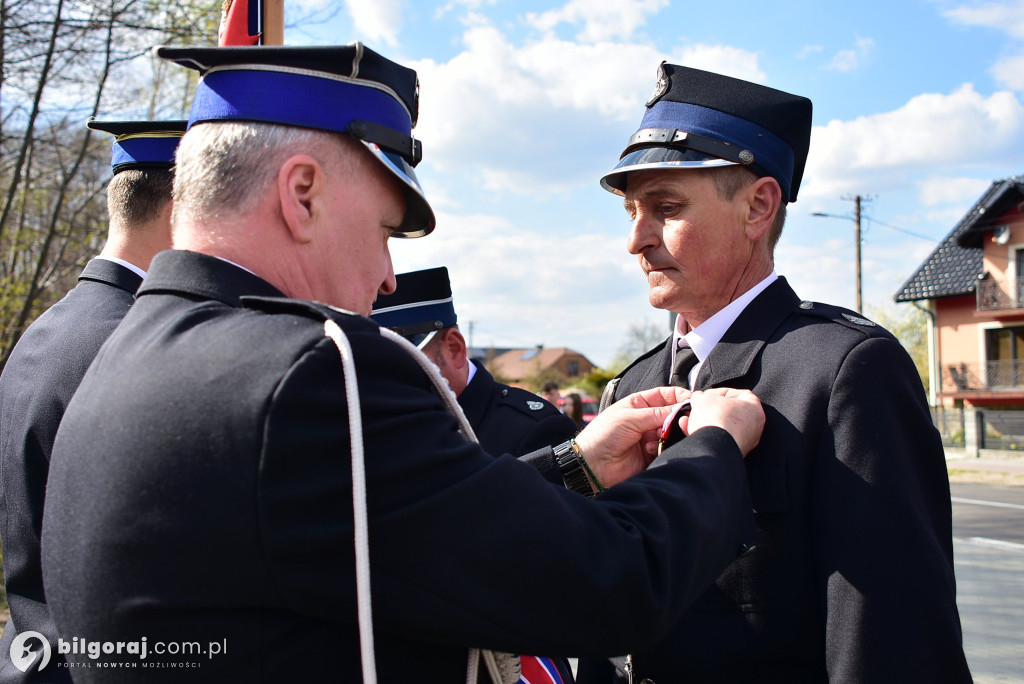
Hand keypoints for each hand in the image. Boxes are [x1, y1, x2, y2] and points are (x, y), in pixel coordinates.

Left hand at [574, 386, 690, 487]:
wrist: (592, 464)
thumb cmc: (604, 434)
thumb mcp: (629, 417)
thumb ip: (657, 413)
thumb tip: (682, 408)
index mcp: (640, 404)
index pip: (666, 395)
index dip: (680, 396)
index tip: (693, 400)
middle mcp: (647, 419)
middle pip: (673, 414)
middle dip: (679, 417)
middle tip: (683, 421)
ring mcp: (651, 437)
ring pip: (673, 432)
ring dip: (670, 434)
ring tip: (659, 437)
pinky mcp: (652, 455)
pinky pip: (668, 448)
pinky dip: (665, 448)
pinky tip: (652, 449)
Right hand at [678, 388, 763, 456]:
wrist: (712, 448)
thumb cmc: (715, 419)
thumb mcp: (703, 398)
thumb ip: (701, 396)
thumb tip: (698, 399)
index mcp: (754, 408)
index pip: (739, 394)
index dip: (719, 392)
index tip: (706, 396)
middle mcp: (754, 426)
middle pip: (729, 412)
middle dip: (710, 409)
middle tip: (698, 408)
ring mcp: (745, 442)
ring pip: (721, 427)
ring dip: (704, 422)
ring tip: (689, 420)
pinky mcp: (733, 453)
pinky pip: (718, 440)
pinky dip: (705, 434)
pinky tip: (690, 431)